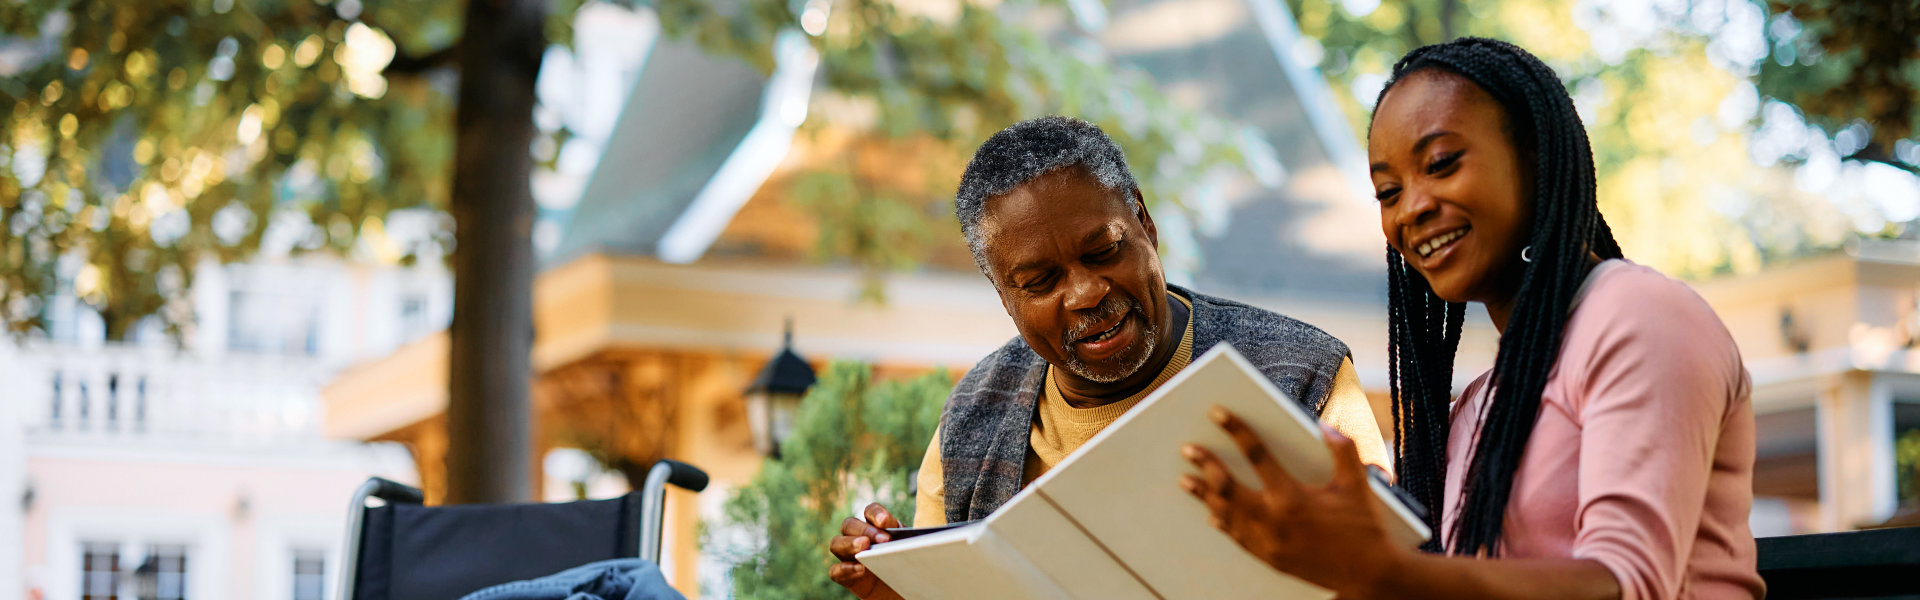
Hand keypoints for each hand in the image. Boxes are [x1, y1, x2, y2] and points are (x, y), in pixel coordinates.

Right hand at [827, 502, 905, 599]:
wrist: (907, 592)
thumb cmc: (910, 569)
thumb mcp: (913, 552)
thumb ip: (912, 541)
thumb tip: (919, 537)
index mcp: (878, 527)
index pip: (870, 511)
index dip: (875, 513)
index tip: (886, 522)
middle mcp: (860, 538)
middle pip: (849, 524)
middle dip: (864, 529)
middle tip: (882, 540)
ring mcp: (850, 557)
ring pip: (836, 543)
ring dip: (849, 544)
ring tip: (864, 548)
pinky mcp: (847, 578)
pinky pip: (835, 571)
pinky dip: (844, 569)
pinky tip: (859, 570)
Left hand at [1179, 406, 1404, 598]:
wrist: (1370, 575)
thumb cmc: (1365, 528)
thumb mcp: (1358, 484)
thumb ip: (1342, 451)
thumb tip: (1325, 426)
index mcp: (1292, 497)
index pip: (1256, 455)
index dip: (1235, 430)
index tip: (1217, 413)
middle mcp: (1274, 520)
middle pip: (1228, 487)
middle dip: (1206, 466)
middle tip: (1188, 450)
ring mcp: (1268, 543)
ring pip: (1227, 514)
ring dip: (1205, 496)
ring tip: (1187, 480)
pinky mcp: (1270, 559)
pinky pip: (1238, 538)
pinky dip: (1224, 523)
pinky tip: (1213, 514)